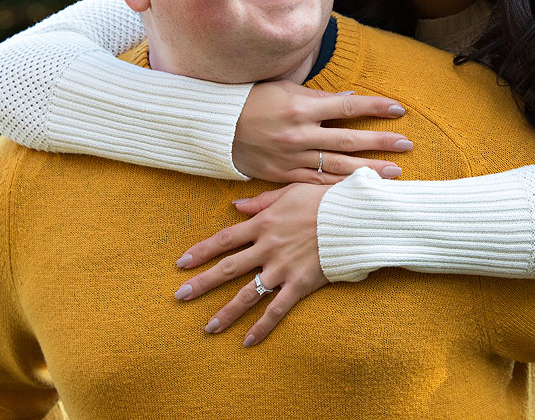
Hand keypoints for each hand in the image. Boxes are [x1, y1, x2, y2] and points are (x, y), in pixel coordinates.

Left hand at [173, 184, 329, 345]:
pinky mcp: (300, 285)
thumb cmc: (325, 200)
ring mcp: (283, 268)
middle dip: (202, 283)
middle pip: (228, 268)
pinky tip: (247, 341)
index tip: (181, 263)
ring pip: (248, 294)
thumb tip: (235, 206)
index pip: (224, 240)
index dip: (201, 251)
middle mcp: (268, 248)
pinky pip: (277, 310)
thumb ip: (261, 202)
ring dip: (225, 312)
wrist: (354, 218)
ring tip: (208, 328)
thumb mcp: (291, 192)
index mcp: (263, 224)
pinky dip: (262, 327)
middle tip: (180, 296)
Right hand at [232, 80, 411, 182]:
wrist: (217, 126)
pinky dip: (338, 188)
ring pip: (337, 167)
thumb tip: (350, 99)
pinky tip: (358, 191)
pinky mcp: (282, 175)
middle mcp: (299, 134)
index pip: (347, 107)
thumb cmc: (253, 100)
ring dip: (368, 171)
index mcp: (302, 108)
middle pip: (349, 140)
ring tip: (394, 173)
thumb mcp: (286, 91)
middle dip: (381, 143)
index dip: (375, 108)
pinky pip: (315, 184)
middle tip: (407, 145)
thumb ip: (320, 98)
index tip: (399, 110)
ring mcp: (291, 157)